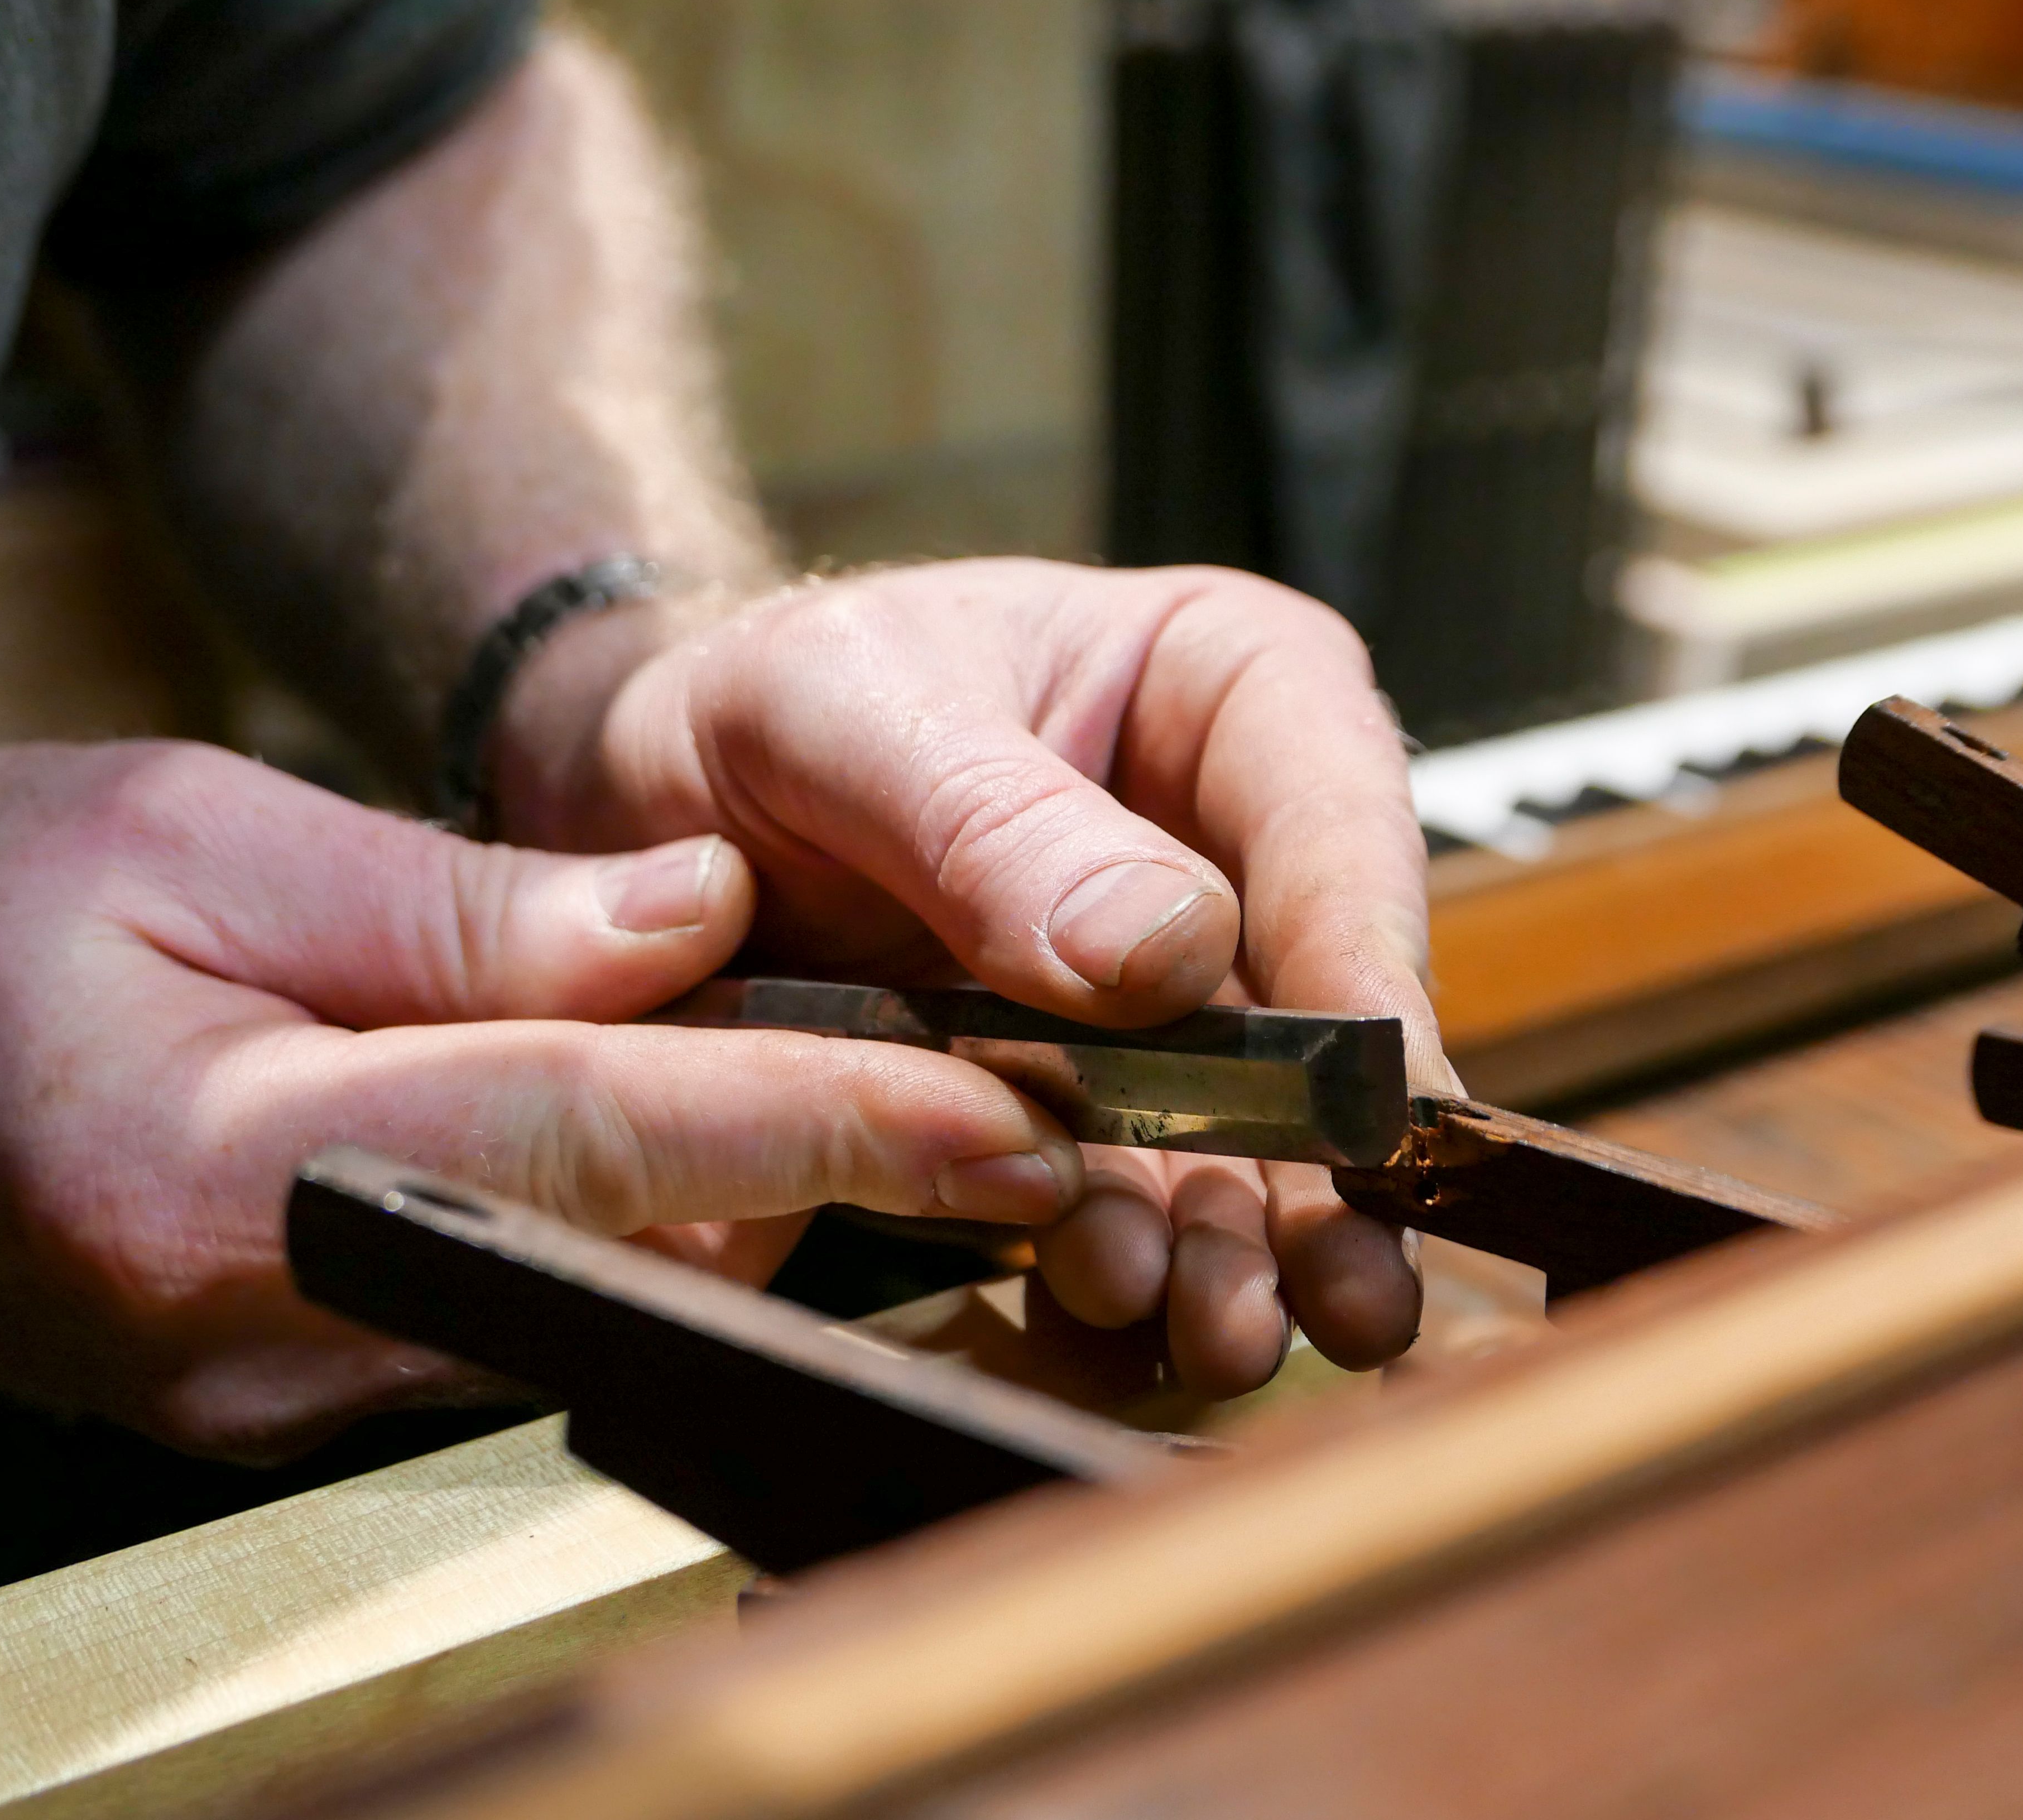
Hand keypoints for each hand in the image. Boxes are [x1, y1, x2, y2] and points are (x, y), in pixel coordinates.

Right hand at [0, 743, 1086, 1458]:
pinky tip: (712, 1138)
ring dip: (753, 1197)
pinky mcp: (302, 1393)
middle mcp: (271, 1325)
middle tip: (1016, 1078)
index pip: (585, 1138)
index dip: (817, 1122)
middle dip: (834, 1166)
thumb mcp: (175, 834)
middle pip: (626, 1245)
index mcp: (213, 1161)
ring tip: (899, 1088)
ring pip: (598, 1293)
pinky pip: (524, 1309)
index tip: (1008, 1113)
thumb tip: (690, 918)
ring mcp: (288, 1390)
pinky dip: (642, 1226)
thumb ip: (447, 905)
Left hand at [494, 559, 1449, 1394]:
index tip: (1366, 1099)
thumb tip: (1165, 955)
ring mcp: (1175, 992)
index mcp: (1226, 687)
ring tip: (1224, 1336)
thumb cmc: (772, 705)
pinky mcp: (1102, 1098)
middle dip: (1330, 1160)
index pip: (1335, 815)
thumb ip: (989, 820)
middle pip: (1322, 1006)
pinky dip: (1132, 1257)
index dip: (1364, 962)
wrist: (656, 803)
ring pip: (1250, 1127)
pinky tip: (1117, 1314)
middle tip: (1343, 1288)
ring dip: (1242, 1241)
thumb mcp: (842, 714)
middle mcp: (1231, 845)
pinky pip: (1139, 1188)